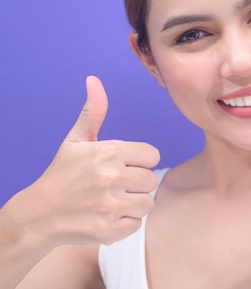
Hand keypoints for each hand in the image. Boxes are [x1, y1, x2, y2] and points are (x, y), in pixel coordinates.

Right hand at [27, 76, 159, 246]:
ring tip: (111, 201)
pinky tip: (106, 216)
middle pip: (151, 180)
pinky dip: (124, 223)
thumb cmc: (62, 174)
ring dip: (133, 204)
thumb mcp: (76, 140)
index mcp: (108, 152)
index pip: (152, 155)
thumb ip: (93, 112)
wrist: (38, 215)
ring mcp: (110, 205)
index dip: (138, 161)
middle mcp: (111, 177)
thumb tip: (94, 80)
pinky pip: (137, 223)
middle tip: (113, 186)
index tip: (121, 166)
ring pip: (147, 202)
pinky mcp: (109, 229)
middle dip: (135, 183)